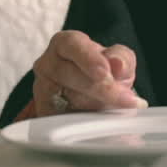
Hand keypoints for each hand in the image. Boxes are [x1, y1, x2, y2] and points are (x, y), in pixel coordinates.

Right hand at [32, 31, 146, 115]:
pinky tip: (99, 121)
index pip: (71, 44)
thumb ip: (122, 59)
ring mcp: (41, 89)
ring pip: (64, 98)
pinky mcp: (43, 112)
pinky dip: (81, 122)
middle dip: (100, 88)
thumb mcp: (119, 62)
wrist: (95, 98)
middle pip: (68, 73)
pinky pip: (59, 118)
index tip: (105, 72)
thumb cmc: (105, 73)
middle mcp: (47, 64)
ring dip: (93, 106)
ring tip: (116, 109)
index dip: (89, 58)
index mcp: (64, 44)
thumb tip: (118, 64)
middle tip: (125, 98)